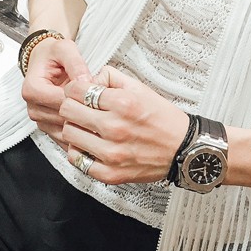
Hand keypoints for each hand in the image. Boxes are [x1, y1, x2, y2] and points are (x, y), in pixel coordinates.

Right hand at [22, 37, 91, 147]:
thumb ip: (76, 63)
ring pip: (65, 131)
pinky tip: (94, 127)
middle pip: (63, 118)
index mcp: (33, 89)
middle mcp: (33, 107)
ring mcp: (40, 120)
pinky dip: (80, 134)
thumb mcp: (65, 49)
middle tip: (104, 108)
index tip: (99, 95)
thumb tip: (86, 82)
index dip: (82, 99)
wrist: (44, 60)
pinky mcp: (48, 128)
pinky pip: (64, 138)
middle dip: (85, 113)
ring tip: (101, 117)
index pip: (61, 101)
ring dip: (84, 126)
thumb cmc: (53, 55)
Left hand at [60, 66, 188, 184]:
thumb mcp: (140, 88)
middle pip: (67, 110)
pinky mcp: (110, 173)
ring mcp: (111, 153)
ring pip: (68, 134)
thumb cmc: (162, 118)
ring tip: (87, 128)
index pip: (76, 90)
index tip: (81, 92)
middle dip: (72, 106)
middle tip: (82, 109)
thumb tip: (88, 79)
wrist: (183, 149)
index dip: (75, 88)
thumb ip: (111, 77)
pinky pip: (76, 160)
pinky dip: (80, 151)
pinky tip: (90, 145)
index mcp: (123, 103)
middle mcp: (115, 128)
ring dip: (75, 128)